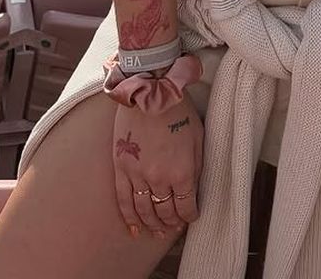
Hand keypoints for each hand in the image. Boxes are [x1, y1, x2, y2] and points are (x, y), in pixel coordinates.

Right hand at [113, 92, 203, 239]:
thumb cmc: (179, 110)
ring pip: (144, 211)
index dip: (189, 216)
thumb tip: (194, 188)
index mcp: (183, 172)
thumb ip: (197, 166)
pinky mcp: (121, 168)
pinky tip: (134, 229)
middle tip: (172, 227)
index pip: (186, 207)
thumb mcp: (198, 137)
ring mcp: (138, 175)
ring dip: (151, 224)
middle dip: (171, 223)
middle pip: (165, 212)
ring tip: (156, 231)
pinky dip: (129, 218)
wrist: (150, 89)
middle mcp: (160, 179)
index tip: (190, 217)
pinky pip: (124, 201)